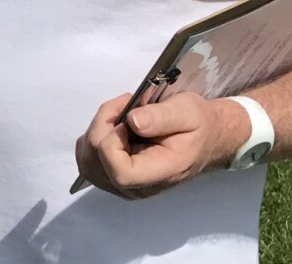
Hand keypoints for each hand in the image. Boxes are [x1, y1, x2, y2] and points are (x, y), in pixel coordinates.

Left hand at [73, 92, 246, 199]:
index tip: (129, 116)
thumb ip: (161, 117)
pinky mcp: (113, 177)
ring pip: (86, 159)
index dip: (112, 141)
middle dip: (102, 125)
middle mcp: (138, 187)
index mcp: (160, 173)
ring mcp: (123, 186)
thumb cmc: (198, 124)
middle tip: (126, 104)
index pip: (119, 173)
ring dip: (96, 128)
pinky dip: (94, 135)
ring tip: (121, 113)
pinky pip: (87, 158)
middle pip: (96, 162)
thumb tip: (133, 122)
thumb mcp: (187, 111)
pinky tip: (114, 125)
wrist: (205, 138)